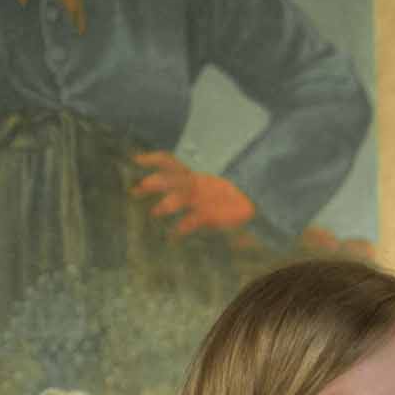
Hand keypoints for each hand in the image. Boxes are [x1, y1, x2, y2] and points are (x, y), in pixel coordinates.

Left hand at [130, 150, 255, 236]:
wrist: (260, 202)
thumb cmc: (234, 196)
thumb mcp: (213, 185)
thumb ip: (193, 186)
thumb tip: (172, 187)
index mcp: (195, 174)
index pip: (170, 161)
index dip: (152, 159)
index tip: (136, 160)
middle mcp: (197, 182)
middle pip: (169, 178)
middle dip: (150, 184)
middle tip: (134, 191)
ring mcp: (204, 197)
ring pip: (179, 196)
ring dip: (165, 204)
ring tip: (155, 212)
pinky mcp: (212, 213)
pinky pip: (192, 219)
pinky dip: (182, 227)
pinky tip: (175, 235)